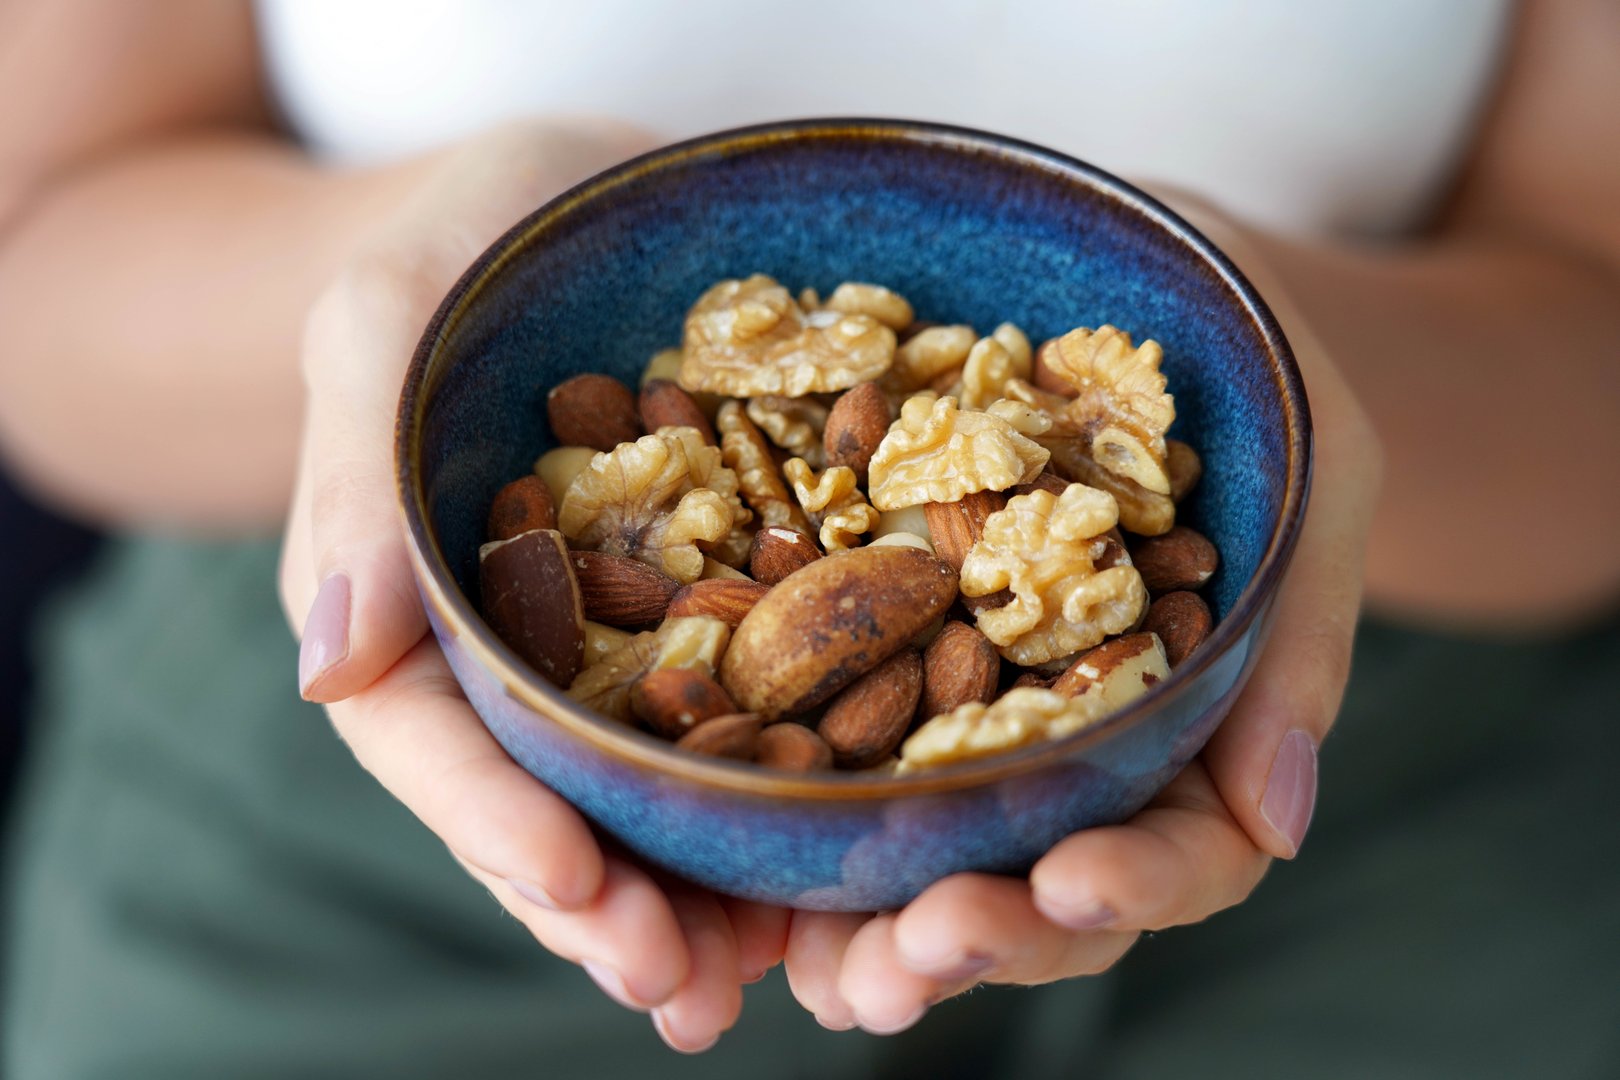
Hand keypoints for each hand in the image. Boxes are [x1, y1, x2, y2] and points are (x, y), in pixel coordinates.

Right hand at [278, 119, 787, 1051]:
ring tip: (767, 986)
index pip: (431, 734)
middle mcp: (510, 643)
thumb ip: (353, 470)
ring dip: (696, 900)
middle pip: (540, 800)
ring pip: (641, 796)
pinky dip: (775, 809)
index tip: (579, 886)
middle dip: (607, 905)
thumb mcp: (387, 314)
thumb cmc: (475, 237)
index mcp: (408, 592)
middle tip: (683, 991)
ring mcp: (617, 641)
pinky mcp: (717, 613)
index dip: (495, 821)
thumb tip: (328, 664)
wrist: (595, 198)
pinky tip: (832, 880)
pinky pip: (742, 724)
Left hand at [783, 200, 1382, 1033]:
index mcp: (1193, 725)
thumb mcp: (1312, 473)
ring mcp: (967, 703)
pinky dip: (790, 814)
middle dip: (987, 933)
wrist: (1130, 274)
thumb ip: (1297, 636)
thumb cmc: (1253, 370)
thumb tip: (1276, 822)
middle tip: (917, 953)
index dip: (1137, 884)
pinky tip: (740, 851)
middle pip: (1041, 882)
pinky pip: (828, 743)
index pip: (1186, 850)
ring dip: (875, 924)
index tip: (1072, 878)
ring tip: (818, 964)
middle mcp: (1074, 741)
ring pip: (929, 849)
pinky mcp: (873, 647)